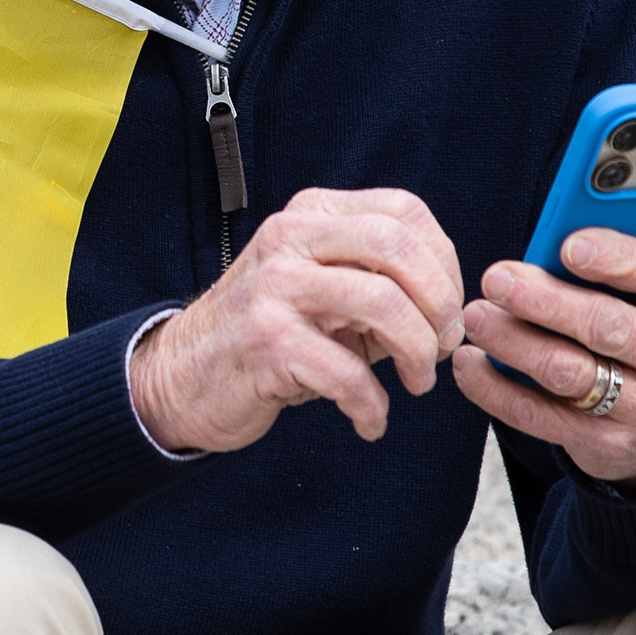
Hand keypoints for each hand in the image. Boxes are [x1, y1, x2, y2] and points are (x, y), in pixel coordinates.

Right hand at [129, 188, 466, 453]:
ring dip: (416, 352)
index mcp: (311, 215)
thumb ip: (380, 282)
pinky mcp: (265, 341)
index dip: (445, 263)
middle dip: (439, 302)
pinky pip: (347, 371)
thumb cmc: (270, 338)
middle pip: (398, 245)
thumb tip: (453, 309)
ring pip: (382, 301)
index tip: (446, 312)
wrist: (181, 378)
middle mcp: (291, 238)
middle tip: (441, 347)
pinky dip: (372, 405)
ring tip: (416, 383)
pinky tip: (369, 422)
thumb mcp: (323, 290)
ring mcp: (275, 287)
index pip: (404, 212)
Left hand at [453, 211, 635, 488]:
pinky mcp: (608, 447)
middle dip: (545, 299)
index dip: (616, 258)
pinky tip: (471, 364)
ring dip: (514, 341)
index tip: (569, 243)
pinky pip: (542, 419)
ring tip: (477, 314)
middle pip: (608, 326)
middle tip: (497, 277)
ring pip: (570, 372)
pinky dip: (498, 391)